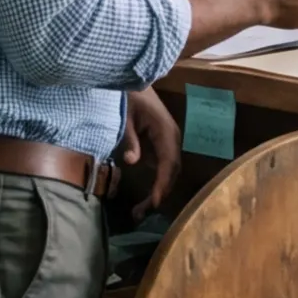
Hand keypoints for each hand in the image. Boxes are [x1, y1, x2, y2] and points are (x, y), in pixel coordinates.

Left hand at [119, 84, 181, 215]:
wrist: (134, 83)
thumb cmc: (129, 97)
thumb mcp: (126, 117)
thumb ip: (130, 139)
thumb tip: (132, 162)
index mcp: (166, 131)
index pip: (169, 162)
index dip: (163, 183)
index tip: (154, 202)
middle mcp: (172, 139)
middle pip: (172, 171)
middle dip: (161, 193)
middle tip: (142, 213)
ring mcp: (169, 144)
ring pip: (170, 173)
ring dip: (159, 192)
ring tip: (140, 212)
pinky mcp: (162, 148)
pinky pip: (163, 170)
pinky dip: (157, 185)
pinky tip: (145, 200)